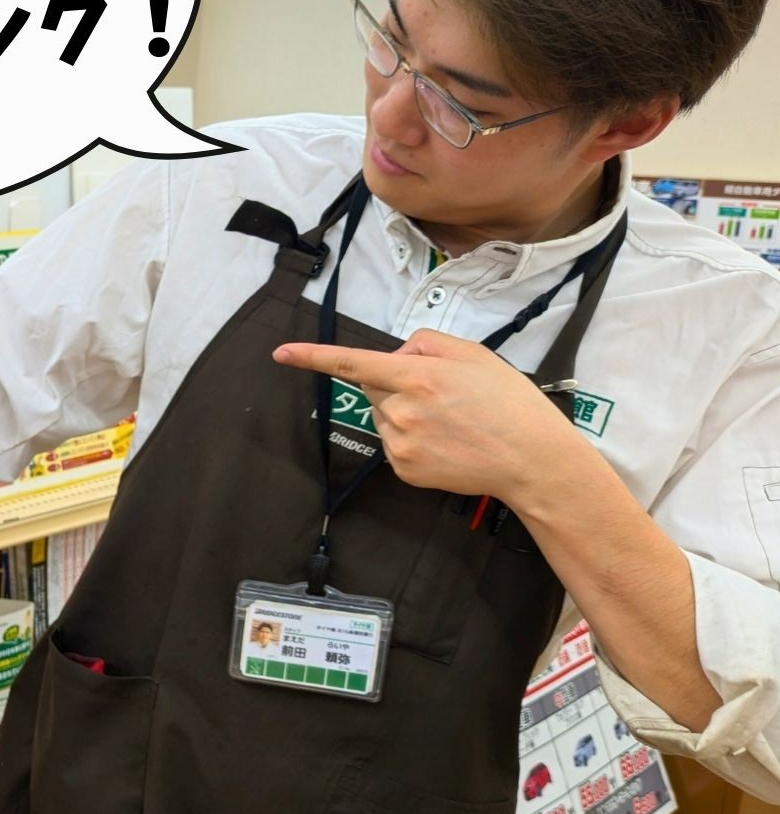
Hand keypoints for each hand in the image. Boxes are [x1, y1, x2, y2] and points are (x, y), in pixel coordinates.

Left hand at [271, 328, 589, 502]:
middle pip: (374, 388)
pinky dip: (412, 439)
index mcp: (417, 376)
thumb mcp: (474, 354)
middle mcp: (400, 411)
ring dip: (404, 412)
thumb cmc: (508, 402)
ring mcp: (400, 444)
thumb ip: (426, 344)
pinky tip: (446, 441)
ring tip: (450, 420)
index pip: (353, 363)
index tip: (281, 353)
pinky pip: (394, 443)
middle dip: (396, 384)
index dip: (313, 357)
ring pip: (384, 416)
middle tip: (443, 393)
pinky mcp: (404, 470)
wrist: (531, 459)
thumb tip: (395, 353)